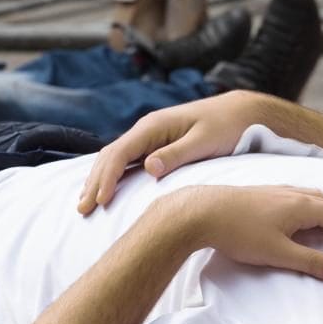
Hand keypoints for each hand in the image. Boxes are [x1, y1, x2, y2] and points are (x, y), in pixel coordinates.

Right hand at [79, 92, 250, 215]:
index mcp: (154, 126)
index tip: (100, 202)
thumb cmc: (226, 126)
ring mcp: (150, 137)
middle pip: (110, 156)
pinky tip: (106, 191)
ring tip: (85, 205)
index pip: (120, 153)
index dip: (107, 178)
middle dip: (94, 183)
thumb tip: (149, 167)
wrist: (241, 113)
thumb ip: (177, 154)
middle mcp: (146, 130)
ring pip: (115, 159)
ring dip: (98, 180)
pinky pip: (127, 161)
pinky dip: (113, 176)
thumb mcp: (205, 141)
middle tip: (81, 210)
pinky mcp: (156, 145)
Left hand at [178, 185, 322, 282]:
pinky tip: (315, 203)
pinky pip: (307, 195)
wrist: (201, 211)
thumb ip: (311, 262)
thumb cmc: (238, 232)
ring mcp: (282, 192)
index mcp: (304, 207)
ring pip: (322, 198)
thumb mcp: (277, 253)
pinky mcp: (269, 193)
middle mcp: (297, 194)